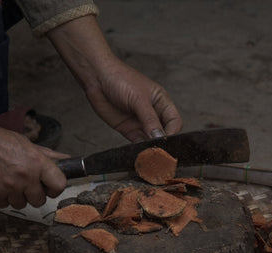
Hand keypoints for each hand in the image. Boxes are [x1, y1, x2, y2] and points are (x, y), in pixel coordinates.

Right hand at [0, 99, 67, 208]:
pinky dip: (2, 197)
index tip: (50, 188)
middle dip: (34, 195)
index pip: (59, 185)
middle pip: (40, 200)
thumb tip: (67, 160)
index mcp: (37, 162)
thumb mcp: (27, 144)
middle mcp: (25, 176)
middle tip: (26, 185)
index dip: (55, 189)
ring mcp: (10, 187)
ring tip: (10, 182)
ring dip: (17, 197)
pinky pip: (5, 205)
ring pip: (22, 204)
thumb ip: (48, 156)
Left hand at [47, 15, 181, 142]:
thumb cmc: (120, 79)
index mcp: (161, 102)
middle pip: (164, 133)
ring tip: (148, 154)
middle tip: (158, 152)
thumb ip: (150, 119)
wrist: (97, 78)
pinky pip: (137, 142)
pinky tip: (138, 152)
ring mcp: (141, 123)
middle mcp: (153, 113)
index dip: (172, 132)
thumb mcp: (138, 99)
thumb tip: (159, 137)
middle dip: (162, 142)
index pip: (174, 122)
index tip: (165, 141)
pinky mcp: (128, 130)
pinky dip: (139, 149)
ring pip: (151, 140)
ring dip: (150, 148)